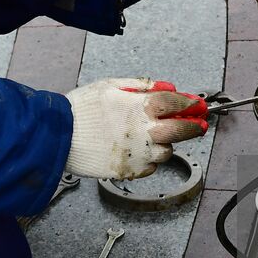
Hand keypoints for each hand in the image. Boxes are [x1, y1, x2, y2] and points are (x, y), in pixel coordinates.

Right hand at [63, 78, 208, 178]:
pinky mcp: (129, 171)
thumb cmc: (81, 109)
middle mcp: (144, 132)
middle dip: (194, 127)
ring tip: (153, 137)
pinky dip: (149, 159)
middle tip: (199, 125)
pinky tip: (138, 150)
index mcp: (141, 107)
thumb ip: (142, 86)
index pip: (176, 104)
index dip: (190, 104)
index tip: (197, 105)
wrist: (58, 137)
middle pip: (181, 131)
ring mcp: (138, 154)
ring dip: (166, 143)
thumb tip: (166, 86)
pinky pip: (150, 167)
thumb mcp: (110, 86)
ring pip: (166, 151)